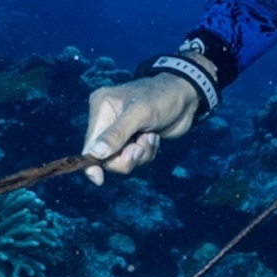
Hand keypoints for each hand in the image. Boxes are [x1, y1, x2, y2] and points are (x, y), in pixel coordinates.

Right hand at [81, 72, 201, 184]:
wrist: (186, 97)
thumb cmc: (162, 97)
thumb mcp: (140, 114)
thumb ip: (117, 134)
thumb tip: (95, 153)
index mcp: (101, 107)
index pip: (90, 143)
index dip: (92, 163)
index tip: (98, 179)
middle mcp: (107, 120)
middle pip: (105, 157)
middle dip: (126, 157)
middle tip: (139, 148)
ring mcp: (121, 133)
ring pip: (122, 160)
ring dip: (141, 154)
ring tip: (151, 136)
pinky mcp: (134, 141)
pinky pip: (135, 159)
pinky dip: (147, 153)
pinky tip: (154, 138)